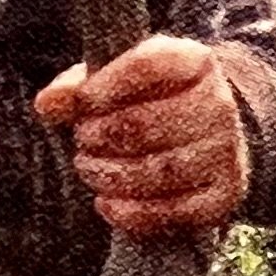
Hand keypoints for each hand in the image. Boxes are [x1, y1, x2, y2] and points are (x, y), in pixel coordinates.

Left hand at [35, 31, 251, 235]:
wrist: (206, 135)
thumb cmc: (151, 102)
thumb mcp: (118, 82)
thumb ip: (79, 89)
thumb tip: (48, 104)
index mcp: (193, 61)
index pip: (146, 67)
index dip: (104, 88)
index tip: (81, 104)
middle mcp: (219, 103)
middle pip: (146, 125)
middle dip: (100, 137)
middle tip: (83, 141)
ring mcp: (227, 151)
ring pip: (160, 171)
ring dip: (111, 176)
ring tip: (90, 170)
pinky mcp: (225, 193)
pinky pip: (176, 211)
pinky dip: (133, 214)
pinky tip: (108, 203)